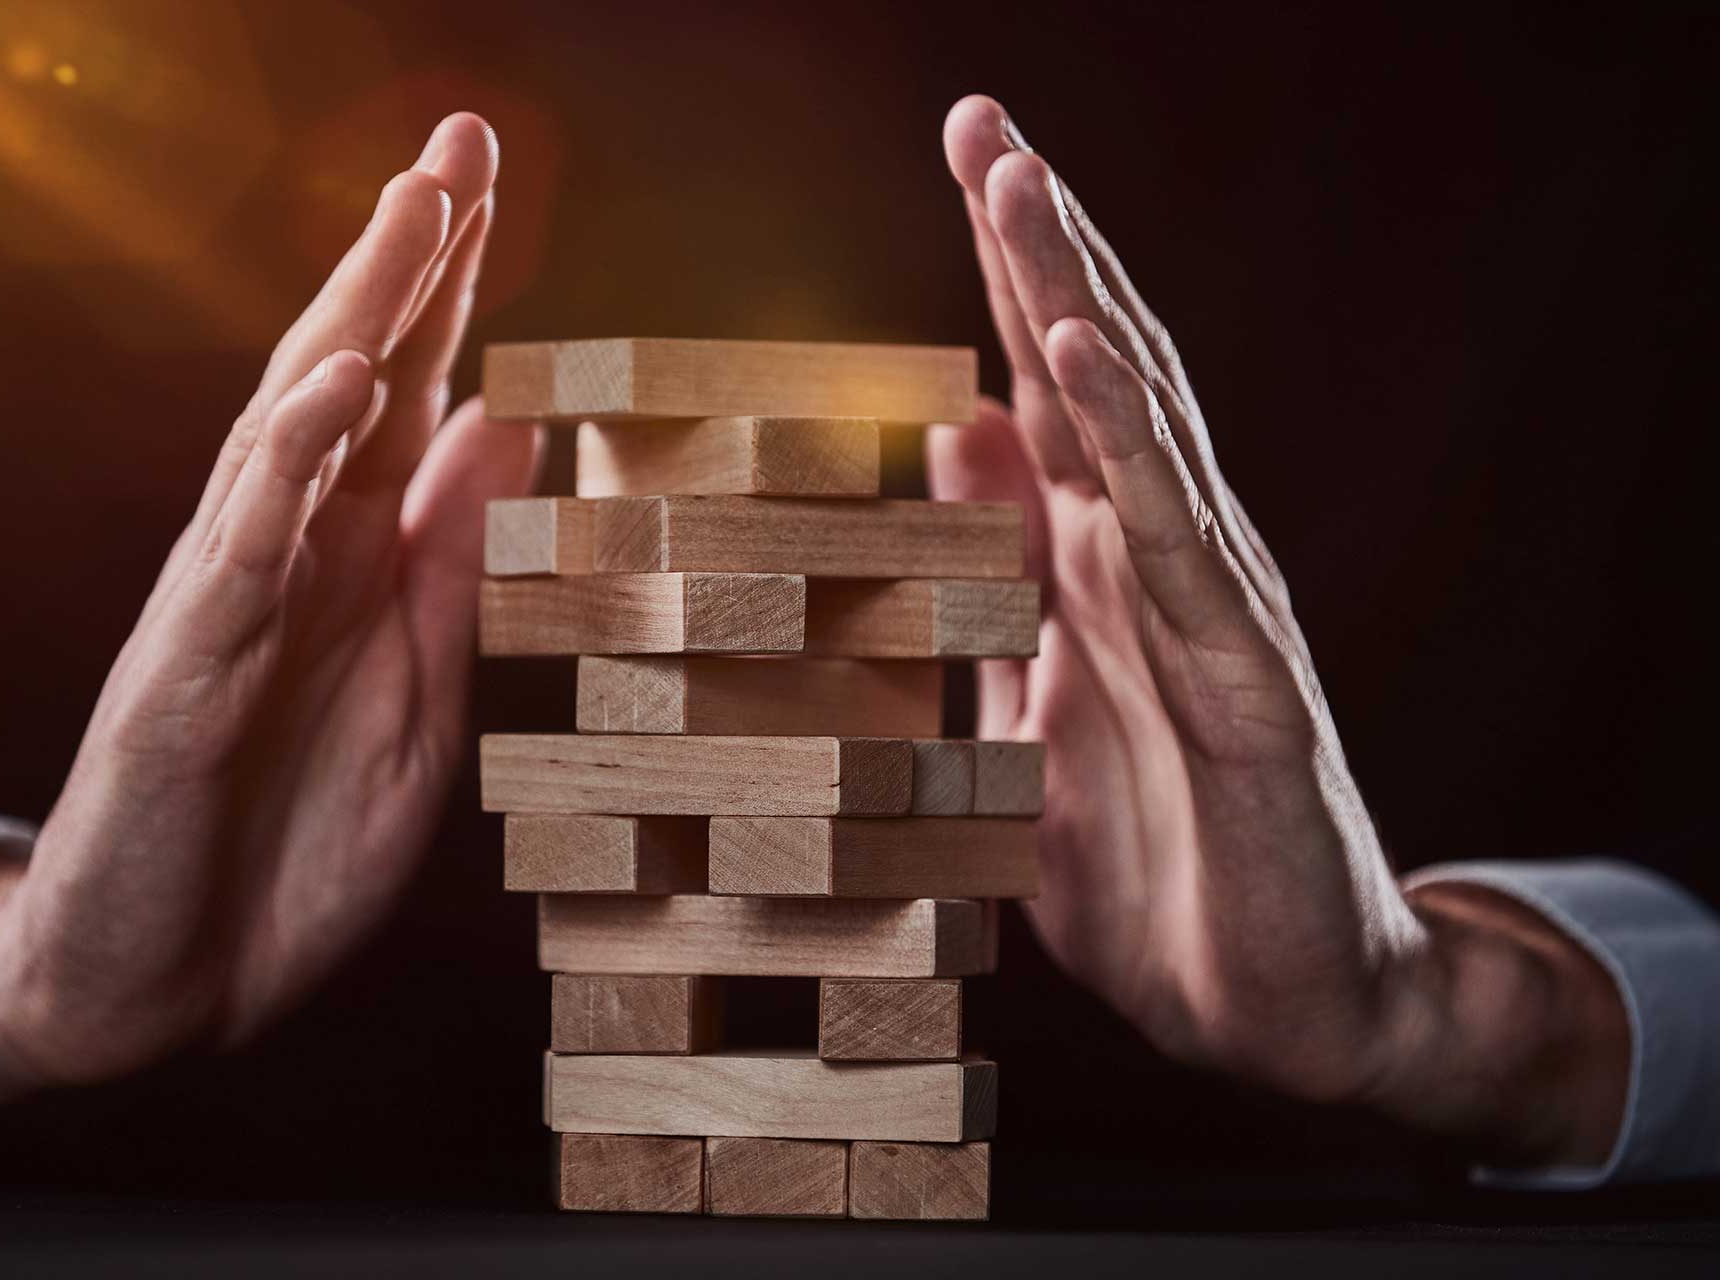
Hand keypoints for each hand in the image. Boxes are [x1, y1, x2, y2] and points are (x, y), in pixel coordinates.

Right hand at [0, 113, 540, 1132]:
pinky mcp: (184, 677)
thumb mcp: (419, 693)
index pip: (406, 399)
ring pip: (289, 437)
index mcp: (347, 559)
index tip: (490, 183)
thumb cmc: (289, 838)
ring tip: (415, 219)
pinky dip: (287, 465)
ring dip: (356, 321)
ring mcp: (229, 605)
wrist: (167, 981)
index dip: (450, 292)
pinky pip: (240, 554)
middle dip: (406, 261)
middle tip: (460, 145)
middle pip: (348, 379)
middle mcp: (286, 555)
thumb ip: (454, 565)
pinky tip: (334, 387)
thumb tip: (508, 428)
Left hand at [929, 95, 1627, 1165]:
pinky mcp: (1248, 681)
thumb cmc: (1150, 870)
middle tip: (979, 120)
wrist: (1273, 1007)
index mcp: (1095, 573)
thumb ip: (991, 590)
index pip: (1048, 396)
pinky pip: (1178, 544)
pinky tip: (1083, 354)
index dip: (1006, 280)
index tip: (962, 162)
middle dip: (1037, 243)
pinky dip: (1130, 443)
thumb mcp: (1028, 717)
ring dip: (1076, 297)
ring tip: (1019, 183)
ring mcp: (1209, 611)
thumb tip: (952, 442)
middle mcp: (1156, 565)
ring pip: (1140, 427)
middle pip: (1096, 375)